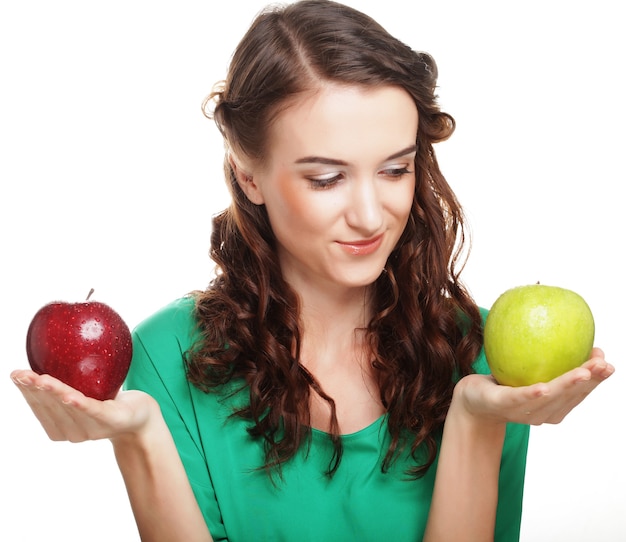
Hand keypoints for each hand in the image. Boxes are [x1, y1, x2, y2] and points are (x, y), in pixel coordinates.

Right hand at [10, 369, 157, 442]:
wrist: (142, 417)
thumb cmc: (110, 401)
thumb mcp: (86, 391)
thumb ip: (68, 380)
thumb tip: (51, 345)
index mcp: (62, 427)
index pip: (40, 408)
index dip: (26, 392)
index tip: (16, 375)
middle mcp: (74, 432)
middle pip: (50, 408)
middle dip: (33, 391)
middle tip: (22, 374)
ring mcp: (92, 428)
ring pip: (68, 407)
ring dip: (52, 392)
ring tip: (38, 378)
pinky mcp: (111, 420)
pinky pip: (92, 410)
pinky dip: (78, 403)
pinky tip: (68, 395)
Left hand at [454, 348, 614, 425]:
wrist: (471, 400)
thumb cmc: (503, 382)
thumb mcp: (527, 368)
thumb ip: (546, 356)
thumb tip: (563, 324)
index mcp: (553, 406)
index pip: (579, 392)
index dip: (595, 378)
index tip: (607, 361)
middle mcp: (542, 413)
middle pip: (570, 396)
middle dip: (590, 381)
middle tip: (604, 364)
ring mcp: (523, 411)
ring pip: (550, 398)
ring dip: (568, 385)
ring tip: (584, 372)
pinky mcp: (501, 404)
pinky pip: (519, 398)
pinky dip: (533, 394)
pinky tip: (543, 387)